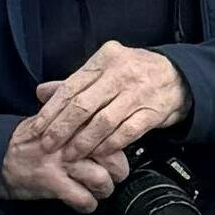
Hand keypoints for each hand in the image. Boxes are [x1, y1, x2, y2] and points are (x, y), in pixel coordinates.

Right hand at [0, 109, 127, 210]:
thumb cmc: (27, 140)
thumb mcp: (51, 117)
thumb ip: (76, 115)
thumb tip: (103, 111)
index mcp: (73, 122)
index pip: (111, 131)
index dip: (119, 146)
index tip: (116, 154)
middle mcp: (70, 140)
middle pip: (113, 157)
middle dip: (119, 171)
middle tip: (114, 176)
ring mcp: (61, 162)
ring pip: (101, 179)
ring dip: (104, 190)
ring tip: (99, 191)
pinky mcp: (52, 182)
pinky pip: (82, 198)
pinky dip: (87, 205)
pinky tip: (84, 203)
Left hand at [21, 40, 189, 178]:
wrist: (176, 77)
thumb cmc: (133, 73)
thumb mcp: (105, 69)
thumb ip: (75, 82)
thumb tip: (41, 92)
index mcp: (104, 59)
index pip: (71, 87)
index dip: (51, 111)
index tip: (37, 129)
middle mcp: (121, 73)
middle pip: (84, 105)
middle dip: (62, 129)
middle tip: (48, 146)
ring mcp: (138, 93)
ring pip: (103, 121)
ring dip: (83, 142)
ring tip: (70, 155)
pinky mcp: (152, 111)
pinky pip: (126, 132)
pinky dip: (109, 145)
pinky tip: (97, 154)